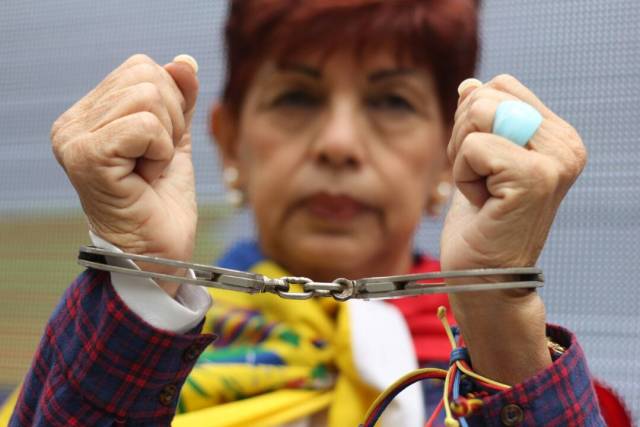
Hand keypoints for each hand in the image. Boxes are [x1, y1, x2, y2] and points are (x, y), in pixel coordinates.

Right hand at [51, 54, 199, 296]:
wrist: (158, 252)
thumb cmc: (162, 202)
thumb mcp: (175, 140)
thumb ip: (178, 100)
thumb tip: (184, 61)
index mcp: (89, 115)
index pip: (142, 68)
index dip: (170, 107)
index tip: (158, 149)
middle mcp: (72, 124)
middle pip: (147, 77)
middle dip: (171, 123)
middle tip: (154, 163)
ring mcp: (74, 139)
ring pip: (149, 98)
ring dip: (165, 141)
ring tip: (147, 172)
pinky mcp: (86, 157)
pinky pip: (145, 126)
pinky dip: (160, 153)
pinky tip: (145, 179)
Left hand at [440, 75, 586, 382]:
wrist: (485, 277)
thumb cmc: (481, 221)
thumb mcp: (477, 160)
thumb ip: (480, 119)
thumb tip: (470, 83)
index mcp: (557, 135)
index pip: (498, 86)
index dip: (472, 123)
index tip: (483, 166)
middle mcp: (566, 144)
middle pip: (483, 97)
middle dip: (463, 139)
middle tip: (480, 182)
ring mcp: (556, 160)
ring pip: (477, 115)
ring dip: (462, 159)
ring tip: (483, 193)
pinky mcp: (536, 177)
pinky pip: (474, 148)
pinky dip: (463, 176)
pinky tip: (483, 204)